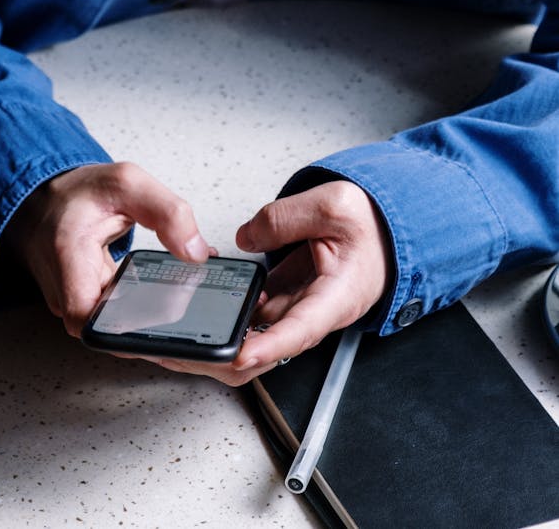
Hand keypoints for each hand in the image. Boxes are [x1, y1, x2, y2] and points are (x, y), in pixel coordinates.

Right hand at [4, 162, 210, 337]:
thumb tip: (196, 252)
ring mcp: (72, 297)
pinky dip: (138, 307)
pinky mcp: (84, 300)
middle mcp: (65, 286)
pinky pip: (112, 313)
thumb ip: (167, 213)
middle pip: (105, 329)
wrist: (46, 198)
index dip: (120, 331)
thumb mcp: (128, 183)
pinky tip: (166, 299)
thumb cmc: (78, 192)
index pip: (85, 318)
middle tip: (187, 322)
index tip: (157, 324)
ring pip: (111, 325)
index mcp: (68, 254)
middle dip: (147, 329)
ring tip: (184, 310)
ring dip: (145, 320)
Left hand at [137, 180, 391, 385]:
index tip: (237, 353)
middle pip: (265, 347)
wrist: (386, 229)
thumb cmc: (371, 226)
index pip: (298, 331)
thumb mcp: (334, 206)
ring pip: (253, 333)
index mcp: (335, 297)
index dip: (266, 347)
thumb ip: (286, 218)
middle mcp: (313, 312)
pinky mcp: (285, 297)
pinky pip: (251, 311)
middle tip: (181, 350)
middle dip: (222, 355)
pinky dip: (225, 312)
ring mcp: (297, 307)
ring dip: (217, 338)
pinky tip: (194, 307)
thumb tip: (245, 237)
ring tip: (174, 336)